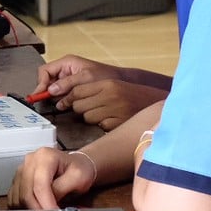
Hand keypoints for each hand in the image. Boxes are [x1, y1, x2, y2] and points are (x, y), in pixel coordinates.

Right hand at [8, 146, 97, 209]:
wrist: (75, 165)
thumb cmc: (78, 169)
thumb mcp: (79, 178)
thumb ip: (62, 189)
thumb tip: (49, 204)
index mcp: (45, 156)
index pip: (40, 184)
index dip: (46, 203)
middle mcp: (30, 161)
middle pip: (26, 192)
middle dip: (38, 209)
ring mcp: (22, 170)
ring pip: (18, 197)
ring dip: (30, 209)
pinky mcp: (18, 179)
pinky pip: (13, 198)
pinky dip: (22, 207)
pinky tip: (34, 209)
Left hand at [38, 56, 171, 131]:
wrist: (150, 102)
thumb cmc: (126, 93)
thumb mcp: (109, 85)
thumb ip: (87, 88)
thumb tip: (60, 94)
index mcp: (107, 84)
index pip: (77, 91)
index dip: (67, 97)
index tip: (60, 102)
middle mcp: (110, 96)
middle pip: (79, 106)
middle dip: (78, 108)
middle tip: (86, 107)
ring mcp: (115, 111)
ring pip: (87, 117)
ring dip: (90, 116)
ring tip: (101, 112)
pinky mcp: (118, 124)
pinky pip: (99, 126)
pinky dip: (101, 124)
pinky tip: (109, 119)